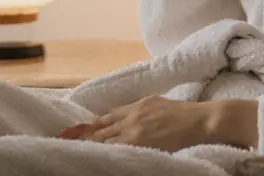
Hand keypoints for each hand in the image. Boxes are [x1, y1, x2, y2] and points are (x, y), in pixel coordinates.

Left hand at [56, 95, 214, 151]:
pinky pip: (118, 150)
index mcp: (137, 106)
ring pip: (105, 140)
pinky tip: (95, 158)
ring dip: (89, 146)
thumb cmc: (186, 115)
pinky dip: (105, 154)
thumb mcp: (159, 105)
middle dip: (80, 136)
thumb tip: (128, 119)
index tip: (68, 131)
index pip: (105, 118)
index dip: (86, 126)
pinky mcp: (142, 142)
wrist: (202, 119)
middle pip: (100, 129)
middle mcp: (132, 117)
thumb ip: (142, 111)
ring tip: (71, 152)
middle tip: (60, 141)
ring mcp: (136, 131)